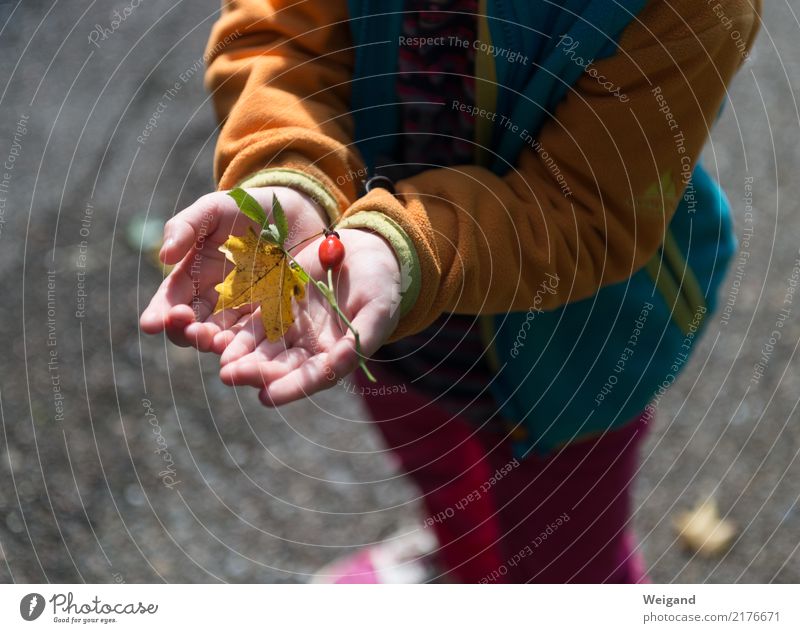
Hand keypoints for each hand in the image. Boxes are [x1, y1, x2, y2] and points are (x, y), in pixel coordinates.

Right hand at [139, 187, 326, 351]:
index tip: (150, 324)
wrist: (294, 215)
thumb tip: (163, 255)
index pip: (171, 300)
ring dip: (213, 342)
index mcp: (194, 275)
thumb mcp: (214, 209)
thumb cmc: (248, 209)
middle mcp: (214, 299)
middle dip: (184, 332)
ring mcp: (243, 309)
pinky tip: (242, 345)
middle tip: (186, 329)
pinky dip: (247, 343)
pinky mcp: (272, 315)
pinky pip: (256, 335)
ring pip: (222, 336)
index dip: (160, 313)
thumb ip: (187, 226)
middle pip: (192, 325)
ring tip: (211, 341)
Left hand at [217, 228, 401, 405]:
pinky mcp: (276, 305)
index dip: (290, 389)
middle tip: (229, 376)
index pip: (312, 378)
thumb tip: (337, 365)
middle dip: (255, 372)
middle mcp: (310, 347)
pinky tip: (217, 338)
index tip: (266, 397)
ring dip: (240, 356)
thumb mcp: (378, 309)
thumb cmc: (381, 284)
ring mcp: (291, 327)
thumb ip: (360, 339)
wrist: (367, 250)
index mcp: (337, 355)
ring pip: (262, 348)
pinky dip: (236, 332)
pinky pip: (253, 322)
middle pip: (281, 366)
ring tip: (220, 362)